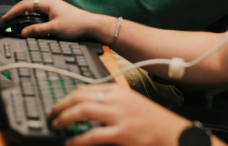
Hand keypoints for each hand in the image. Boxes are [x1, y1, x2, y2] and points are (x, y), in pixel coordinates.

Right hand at [2, 0, 105, 39]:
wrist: (90, 24)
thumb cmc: (76, 23)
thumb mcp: (54, 29)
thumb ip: (37, 30)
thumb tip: (24, 31)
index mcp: (48, 3)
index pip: (26, 4)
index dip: (14, 11)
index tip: (6, 17)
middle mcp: (49, 2)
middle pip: (28, 3)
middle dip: (17, 10)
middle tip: (9, 17)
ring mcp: (53, 6)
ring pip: (34, 6)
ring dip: (25, 11)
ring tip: (16, 18)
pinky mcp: (56, 11)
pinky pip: (40, 10)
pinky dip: (32, 14)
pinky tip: (31, 20)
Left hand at [48, 84, 189, 145]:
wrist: (176, 135)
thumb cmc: (155, 124)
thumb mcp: (133, 105)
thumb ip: (112, 104)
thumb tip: (89, 108)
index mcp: (119, 92)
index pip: (85, 88)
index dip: (68, 96)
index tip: (58, 104)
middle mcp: (118, 100)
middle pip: (80, 96)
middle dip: (61, 105)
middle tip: (52, 114)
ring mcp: (120, 116)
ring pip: (83, 110)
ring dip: (64, 118)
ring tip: (56, 125)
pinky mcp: (122, 134)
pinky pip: (92, 135)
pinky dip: (77, 140)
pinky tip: (70, 143)